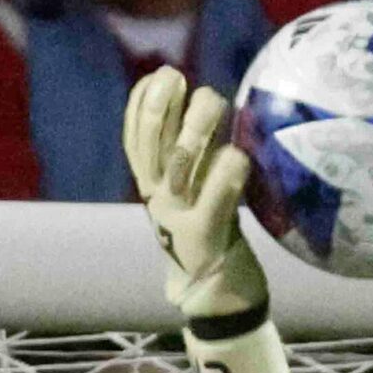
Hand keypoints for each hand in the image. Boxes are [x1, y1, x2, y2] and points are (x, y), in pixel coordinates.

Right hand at [122, 67, 267, 323]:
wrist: (212, 298)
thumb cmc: (211, 233)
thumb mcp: (193, 189)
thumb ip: (191, 152)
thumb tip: (200, 100)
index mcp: (152, 186)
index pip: (134, 138)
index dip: (142, 104)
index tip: (163, 75)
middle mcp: (159, 198)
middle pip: (151, 145)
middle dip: (162, 106)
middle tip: (181, 78)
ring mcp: (180, 218)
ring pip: (179, 166)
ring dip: (195, 129)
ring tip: (214, 100)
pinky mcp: (206, 237)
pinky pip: (213, 200)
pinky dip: (225, 174)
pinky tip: (238, 154)